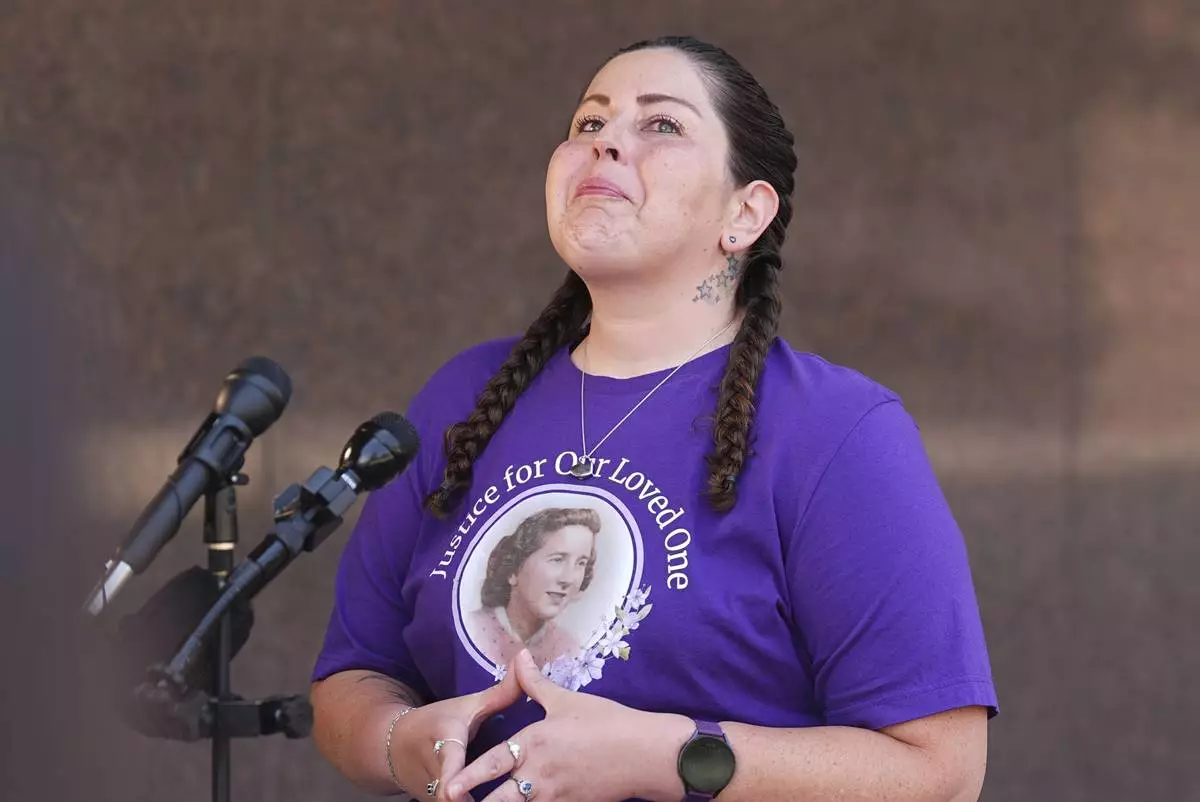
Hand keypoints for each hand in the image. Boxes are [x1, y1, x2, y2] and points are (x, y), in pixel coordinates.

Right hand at [388, 662, 522, 799]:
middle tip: (502, 801)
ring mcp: (433, 796)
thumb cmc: (438, 722)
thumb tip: (525, 660)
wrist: (394, 747)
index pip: (449, 763)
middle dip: (474, 801)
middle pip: (453, 796)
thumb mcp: (467, 706)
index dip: (454, 781)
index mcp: (445, 742)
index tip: (457, 795)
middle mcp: (436, 774)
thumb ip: (500, 692)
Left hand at [445, 650, 680, 801]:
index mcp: (535, 742)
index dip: (469, 776)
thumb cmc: (607, 722)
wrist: (645, 753)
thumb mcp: (567, 700)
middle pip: (500, 798)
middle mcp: (540, 772)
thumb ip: (535, 683)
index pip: (494, 762)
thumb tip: (517, 655)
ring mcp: (555, 795)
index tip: (449, 786)